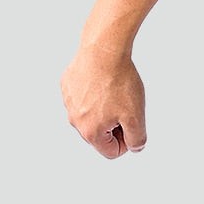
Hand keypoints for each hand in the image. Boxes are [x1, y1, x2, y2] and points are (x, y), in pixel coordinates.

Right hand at [61, 42, 146, 158]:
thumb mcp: (137, 118)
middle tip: (125, 107)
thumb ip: (137, 140)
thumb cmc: (119, 83)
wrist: (103, 50)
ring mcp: (68, 103)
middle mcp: (74, 120)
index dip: (127, 142)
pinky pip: (84, 99)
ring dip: (106, 111)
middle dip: (116, 126)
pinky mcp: (67, 87)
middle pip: (101, 136)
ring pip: (92, 117)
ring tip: (115, 93)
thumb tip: (134, 147)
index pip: (111, 152)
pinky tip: (104, 83)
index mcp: (90, 132)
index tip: (133, 123)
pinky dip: (96, 96)